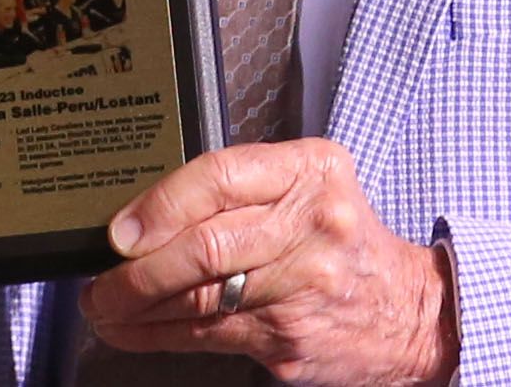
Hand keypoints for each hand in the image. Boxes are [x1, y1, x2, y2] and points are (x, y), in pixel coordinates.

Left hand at [80, 139, 458, 385]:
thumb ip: (243, 187)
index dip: (160, 204)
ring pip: (201, 299)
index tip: (120, 231)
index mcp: (312, 170)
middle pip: (206, 246)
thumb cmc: (343, 240)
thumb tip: (146, 210)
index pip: (220, 176)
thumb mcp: (310, 185)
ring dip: (138, 309)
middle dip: (138, 270)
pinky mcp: (291, 341)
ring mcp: (304, 288)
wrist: (409, 312)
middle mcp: (313, 224)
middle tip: (101, 280)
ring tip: (105, 307)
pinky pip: (211, 336)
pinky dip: (162, 336)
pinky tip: (136, 332)